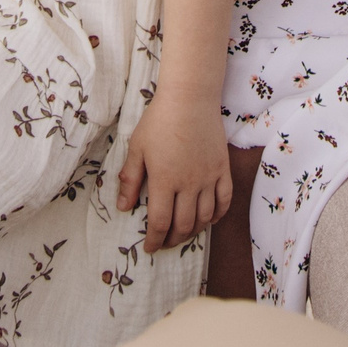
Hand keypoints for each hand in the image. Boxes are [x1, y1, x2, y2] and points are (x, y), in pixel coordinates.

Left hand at [115, 88, 231, 252]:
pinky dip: (217, 215)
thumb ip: (130, 179)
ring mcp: (208, 177)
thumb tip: (123, 207)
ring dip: (193, 231)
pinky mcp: (222, 169)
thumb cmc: (159, 121)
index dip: (154, 239)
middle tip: (164, 243)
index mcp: (164, 180)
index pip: (160, 222)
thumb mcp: (137, 148)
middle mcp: (189, 183)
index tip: (149, 247)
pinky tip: (209, 219)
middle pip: (183, 225)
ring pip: (204, 217)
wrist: (190, 98)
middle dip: (172, 240)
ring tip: (183, 233)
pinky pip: (224, 200)